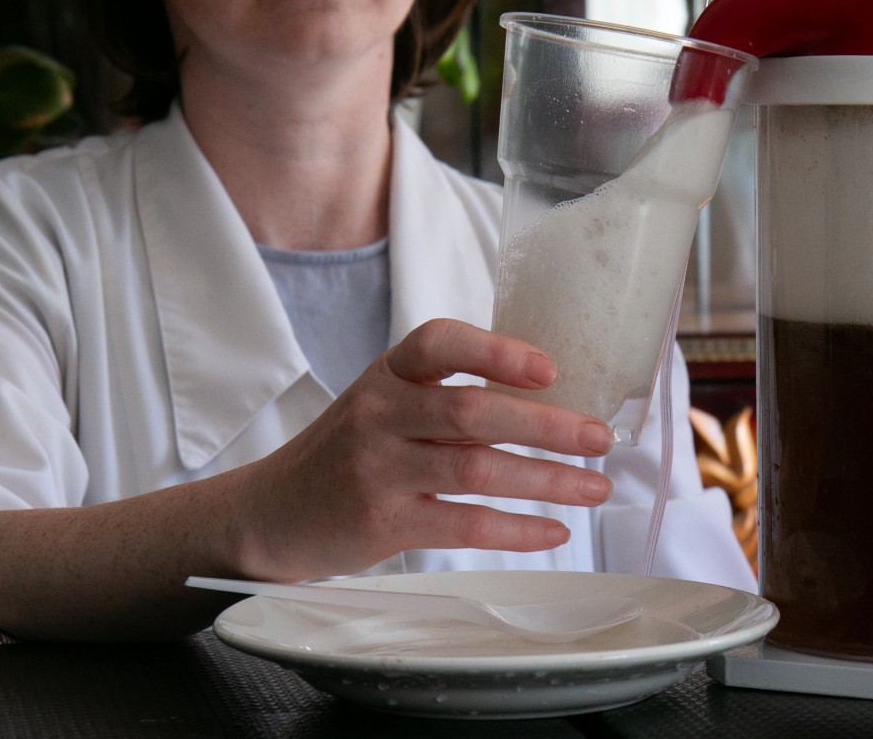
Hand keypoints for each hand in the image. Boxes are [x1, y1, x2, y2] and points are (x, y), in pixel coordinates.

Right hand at [224, 318, 616, 581]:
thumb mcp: (384, 403)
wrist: (273, 512)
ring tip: (595, 487)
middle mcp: (379, 414)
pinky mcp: (382, 523)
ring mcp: (379, 470)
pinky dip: (517, 529)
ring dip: (547, 481)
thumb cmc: (350, 450)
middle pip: (472, 411)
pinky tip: (555, 529)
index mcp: (387, 373)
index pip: (439, 343)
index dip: (497, 351)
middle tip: (600, 437)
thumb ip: (445, 397)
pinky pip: (464, 526)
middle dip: (546, 426)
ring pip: (477, 471)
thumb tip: (548, 401)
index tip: (550, 367)